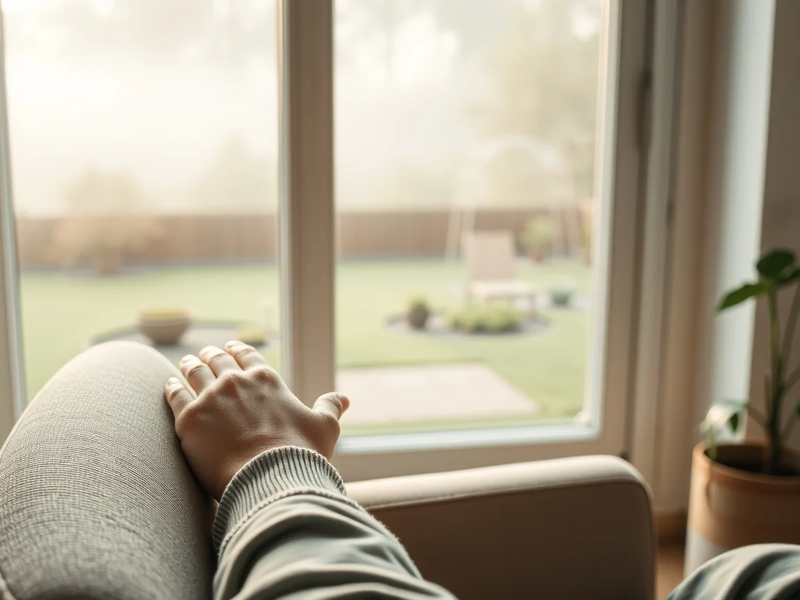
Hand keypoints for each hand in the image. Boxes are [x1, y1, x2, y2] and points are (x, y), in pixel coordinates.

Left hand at [164, 341, 348, 499]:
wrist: (269, 479)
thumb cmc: (301, 454)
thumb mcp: (324, 427)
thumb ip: (330, 408)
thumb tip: (343, 398)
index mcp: (267, 379)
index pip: (248, 356)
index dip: (238, 350)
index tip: (231, 348)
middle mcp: (236, 381)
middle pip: (217, 361)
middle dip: (210, 356)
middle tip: (203, 355)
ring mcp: (210, 398)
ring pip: (194, 372)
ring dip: (189, 366)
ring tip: (185, 364)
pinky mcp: (188, 419)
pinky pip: (174, 395)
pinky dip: (171, 387)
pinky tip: (169, 384)